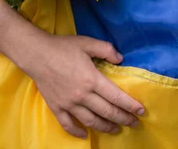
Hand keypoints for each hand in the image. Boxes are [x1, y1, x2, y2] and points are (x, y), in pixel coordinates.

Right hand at [24, 33, 143, 138]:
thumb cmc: (62, 47)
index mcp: (92, 79)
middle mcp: (82, 95)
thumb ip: (105, 49)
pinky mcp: (57, 108)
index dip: (130, 105)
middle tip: (134, 123)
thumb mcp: (86, 42)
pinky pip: (68, 125)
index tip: (141, 111)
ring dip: (106, 127)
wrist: (36, 53)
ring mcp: (69, 104)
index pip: (116, 96)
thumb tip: (120, 59)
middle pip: (107, 112)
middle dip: (123, 119)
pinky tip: (85, 135)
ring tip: (116, 129)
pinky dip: (77, 132)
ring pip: (91, 121)